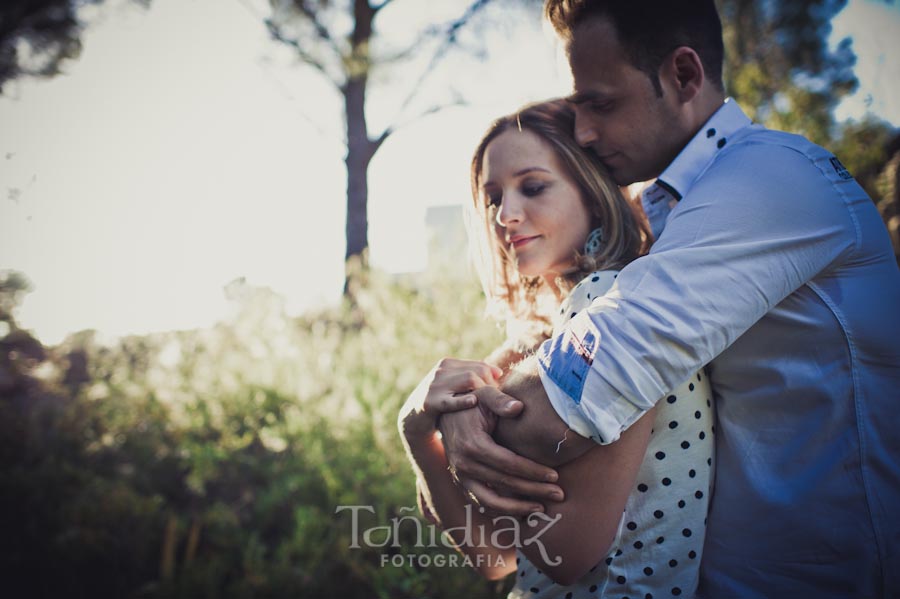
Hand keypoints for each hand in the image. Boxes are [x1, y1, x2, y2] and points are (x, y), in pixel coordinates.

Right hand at [399, 358, 501, 443]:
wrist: (413, 418)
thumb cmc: (441, 401)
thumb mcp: (455, 386)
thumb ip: (474, 377)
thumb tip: (499, 372)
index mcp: (448, 364)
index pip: (481, 366)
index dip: (493, 380)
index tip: (498, 394)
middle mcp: (441, 370)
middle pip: (477, 372)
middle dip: (490, 386)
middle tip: (496, 402)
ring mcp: (435, 385)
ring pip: (469, 379)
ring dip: (482, 391)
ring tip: (489, 404)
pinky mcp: (430, 402)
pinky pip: (450, 400)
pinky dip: (463, 400)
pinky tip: (474, 402)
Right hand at [440, 386, 563, 515]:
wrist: (447, 413)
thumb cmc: (473, 402)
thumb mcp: (485, 394)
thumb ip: (500, 400)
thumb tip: (518, 407)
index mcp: (472, 444)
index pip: (509, 464)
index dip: (533, 471)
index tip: (555, 475)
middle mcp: (464, 464)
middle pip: (505, 483)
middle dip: (534, 490)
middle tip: (559, 494)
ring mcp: (460, 476)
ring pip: (491, 502)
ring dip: (518, 508)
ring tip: (541, 509)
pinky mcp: (461, 482)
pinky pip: (482, 503)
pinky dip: (502, 510)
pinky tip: (521, 510)